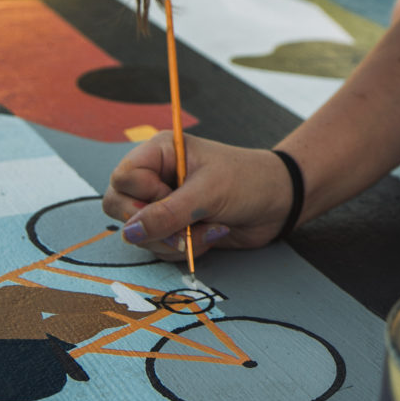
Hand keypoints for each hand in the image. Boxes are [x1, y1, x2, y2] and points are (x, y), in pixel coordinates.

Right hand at [102, 134, 296, 261]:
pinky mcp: (173, 227)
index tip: (173, 196)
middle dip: (155, 225)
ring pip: (139, 234)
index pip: (123, 178)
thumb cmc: (248, 181)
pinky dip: (184, 248)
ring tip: (210, 226)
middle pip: (120, 207)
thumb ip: (167, 214)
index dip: (144, 195)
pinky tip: (212, 233)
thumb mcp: (208, 193)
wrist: (279, 202)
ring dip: (175, 239)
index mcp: (160, 152)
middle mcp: (155, 177)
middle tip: (186, 224)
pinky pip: (159, 247)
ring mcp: (163, 203)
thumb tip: (130, 233)